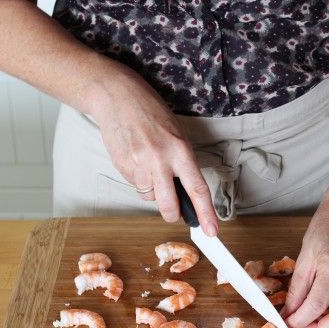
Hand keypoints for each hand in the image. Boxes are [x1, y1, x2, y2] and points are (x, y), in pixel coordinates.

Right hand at [88, 69, 217, 235]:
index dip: (206, 213)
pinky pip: (136, 186)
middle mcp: (160, 160)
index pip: (197, 189)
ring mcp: (138, 165)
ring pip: (149, 197)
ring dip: (152, 190)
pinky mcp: (122, 168)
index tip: (212, 231)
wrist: (117, 96)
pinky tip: (136, 159)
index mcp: (180, 150)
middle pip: (169, 206)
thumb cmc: (151, 113)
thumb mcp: (176, 134)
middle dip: (172, 214)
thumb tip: (186, 193)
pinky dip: (139, 179)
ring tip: (149, 163)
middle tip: (174, 211)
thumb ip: (182, 163)